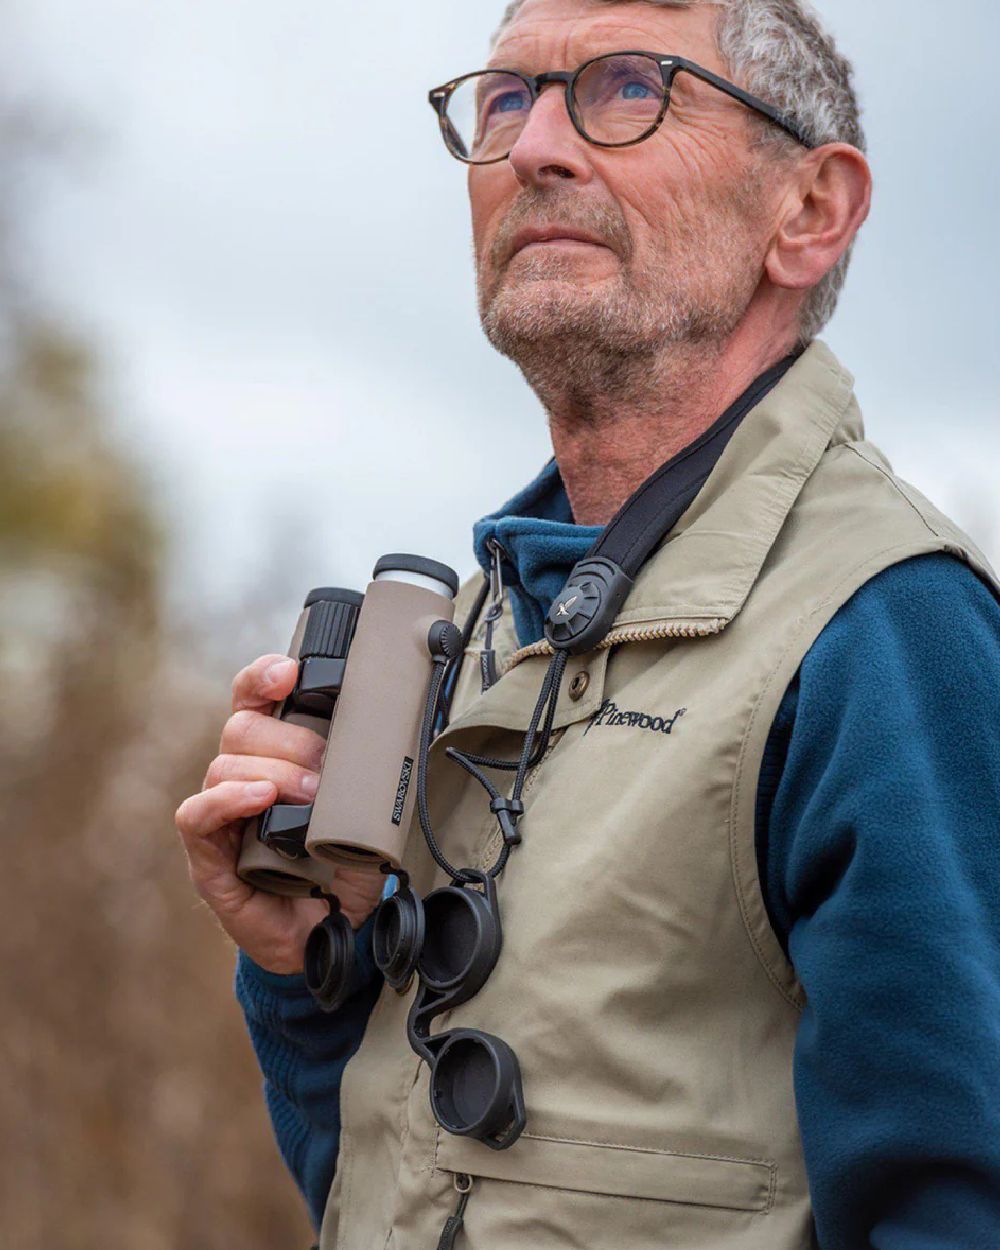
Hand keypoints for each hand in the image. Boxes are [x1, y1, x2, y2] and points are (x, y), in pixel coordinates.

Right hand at [175, 653, 383, 974]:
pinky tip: (260, 799)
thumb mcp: (367, 811)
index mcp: (274, 755)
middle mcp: (241, 777)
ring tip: (310, 794)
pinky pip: (196, 816)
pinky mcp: (207, 856)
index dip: (264, 677)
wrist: (332, 935)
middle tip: (328, 767)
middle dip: (290, 738)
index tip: (291, 672)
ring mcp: (221, 816)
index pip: (254, 700)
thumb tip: (401, 730)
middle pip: (242, 728)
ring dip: (273, 771)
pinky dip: (226, 800)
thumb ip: (372, 773)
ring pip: (224, 765)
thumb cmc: (344, 867)